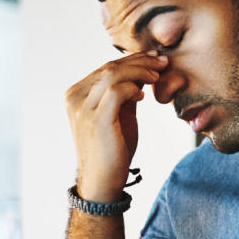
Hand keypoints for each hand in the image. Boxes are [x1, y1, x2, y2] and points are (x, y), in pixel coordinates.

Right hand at [64, 51, 168, 201]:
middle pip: (110, 67)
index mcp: (77, 94)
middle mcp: (75, 98)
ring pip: (113, 75)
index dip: (132, 59)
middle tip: (163, 61)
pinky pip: (116, 92)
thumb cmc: (112, 148)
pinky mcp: (95, 120)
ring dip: (140, 71)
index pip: (106, 68)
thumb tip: (143, 70)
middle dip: (140, 61)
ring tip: (158, 75)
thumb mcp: (119, 114)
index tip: (154, 57)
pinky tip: (143, 96)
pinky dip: (132, 88)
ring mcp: (82, 108)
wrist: (102, 181)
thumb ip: (126, 92)